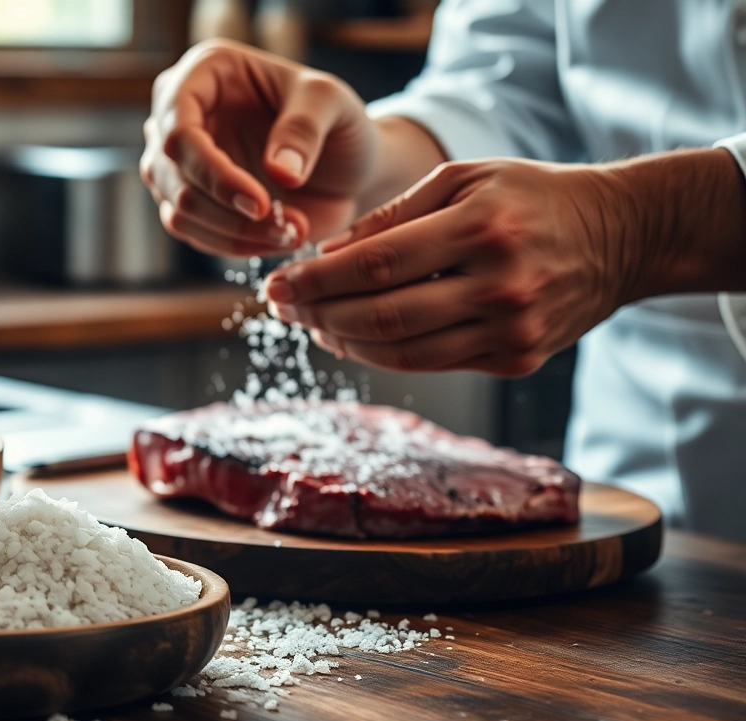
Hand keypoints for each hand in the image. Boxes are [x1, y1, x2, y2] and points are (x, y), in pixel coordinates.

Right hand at [140, 39, 377, 256]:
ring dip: (235, 235)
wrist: (345, 163)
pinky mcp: (191, 201)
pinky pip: (196, 234)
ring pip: (180, 212)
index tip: (260, 204)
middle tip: (289, 227)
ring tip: (292, 234)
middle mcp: (179, 115)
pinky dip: (236, 246)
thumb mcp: (332, 105)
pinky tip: (278, 240)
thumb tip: (278, 173)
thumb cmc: (336, 120)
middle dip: (228, 212)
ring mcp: (179, 162)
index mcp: (203, 73)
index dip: (213, 172)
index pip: (179, 130)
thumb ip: (304, 129)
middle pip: (172, 176)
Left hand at [264, 159, 636, 375]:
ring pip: (402, 351)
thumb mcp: (465, 179)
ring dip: (344, 342)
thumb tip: (327, 254)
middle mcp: (499, 284)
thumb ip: (394, 215)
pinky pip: (432, 363)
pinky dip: (384, 354)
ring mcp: (511, 329)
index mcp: (481, 227)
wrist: (621, 236)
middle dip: (318, 314)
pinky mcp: (518, 359)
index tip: (276, 285)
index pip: (375, 264)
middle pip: (382, 315)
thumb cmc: (531, 197)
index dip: (316, 280)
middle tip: (281, 309)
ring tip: (312, 325)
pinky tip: (354, 338)